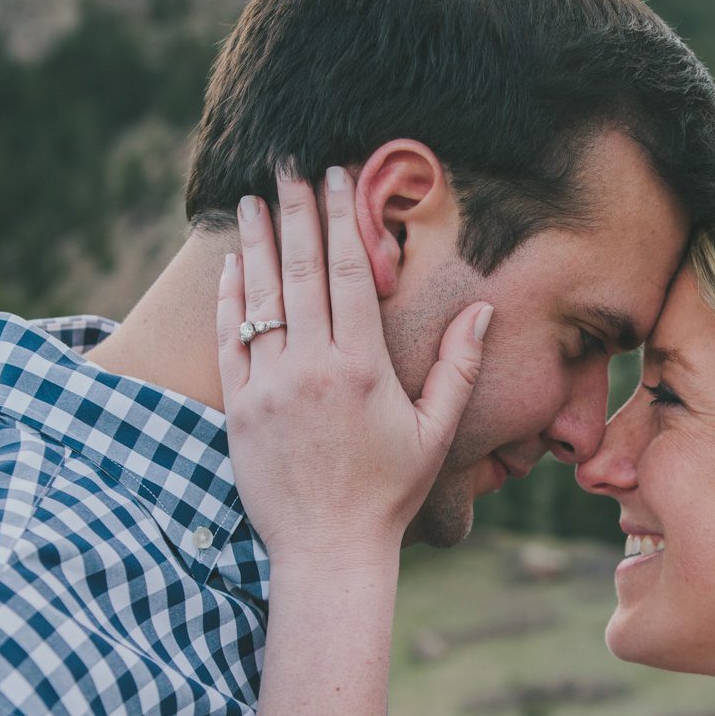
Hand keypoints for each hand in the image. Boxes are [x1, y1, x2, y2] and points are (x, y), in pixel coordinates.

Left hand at [217, 166, 492, 561]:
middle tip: (288, 166)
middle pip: (300, 270)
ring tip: (255, 200)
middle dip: (295, 212)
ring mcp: (269, 387)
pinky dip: (232, 299)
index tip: (334, 178)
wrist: (328, 550)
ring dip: (258, 242)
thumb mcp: (435, 432)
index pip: (347, 273)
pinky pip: (231, 340)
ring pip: (260, 297)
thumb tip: (483, 309)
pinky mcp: (240, 409)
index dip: (339, 218)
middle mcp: (312, 369)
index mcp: (363, 368)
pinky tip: (235, 266)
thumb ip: (459, 368)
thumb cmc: (390, 492)